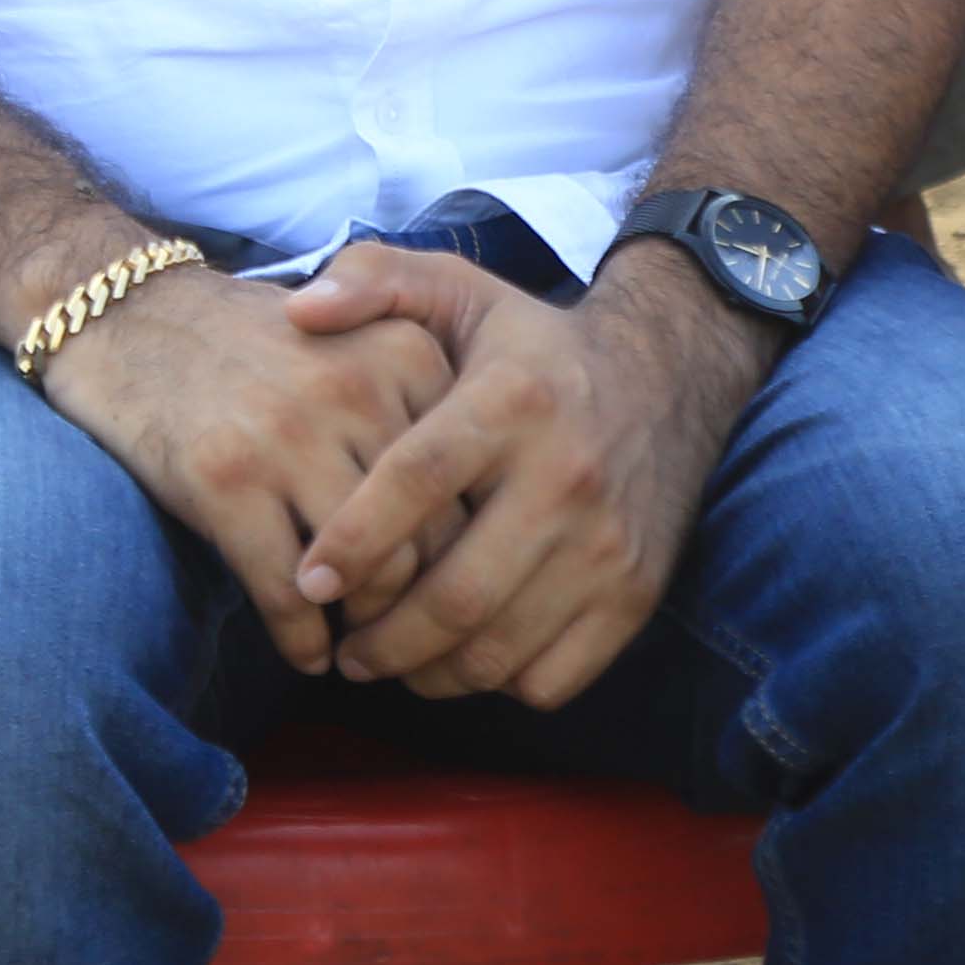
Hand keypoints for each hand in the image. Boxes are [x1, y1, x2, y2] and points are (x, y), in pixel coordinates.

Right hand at [28, 254, 454, 669]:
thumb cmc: (254, 346)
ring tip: (361, 646)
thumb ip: (418, 411)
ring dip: (368, 630)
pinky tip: (305, 653)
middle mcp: (354, 388)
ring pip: (372, 573)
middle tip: (416, 638)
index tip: (460, 585)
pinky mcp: (224, 481)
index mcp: (404, 350)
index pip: (474, 481)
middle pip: (433, 535)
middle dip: (427, 603)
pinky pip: (288, 593)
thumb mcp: (356, 340)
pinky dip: (303, 642)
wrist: (129, 315)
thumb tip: (476, 538)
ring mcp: (286, 434)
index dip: (473, 548)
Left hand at [284, 248, 766, 708]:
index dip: (354, 540)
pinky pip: (551, 678)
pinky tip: (460, 657)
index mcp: (512, 401)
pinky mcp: (635, 596)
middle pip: (457, 594)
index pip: (419, 482)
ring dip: (427, 674)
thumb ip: (374, 281)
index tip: (306, 579)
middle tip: (339, 645)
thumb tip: (297, 310)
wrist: (667, 377)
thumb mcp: (459, 288)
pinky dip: (494, 683)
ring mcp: (607, 547)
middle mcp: (567, 478)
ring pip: (498, 650)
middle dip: (381, 639)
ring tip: (384, 661)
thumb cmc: (532, 346)